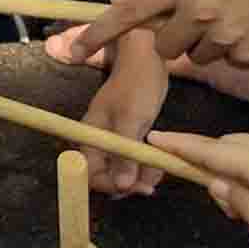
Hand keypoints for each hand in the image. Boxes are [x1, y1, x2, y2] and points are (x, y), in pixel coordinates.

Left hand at [71, 0, 248, 69]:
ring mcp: (225, 34)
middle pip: (164, 47)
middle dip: (178, 39)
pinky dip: (239, 53)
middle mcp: (199, 8)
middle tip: (207, 18)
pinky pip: (228, 65)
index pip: (130, 12)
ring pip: (196, 58)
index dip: (99, 33)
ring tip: (240, 18)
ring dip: (211, 45)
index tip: (74, 49)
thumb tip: (119, 3)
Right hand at [79, 46, 170, 197]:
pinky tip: (159, 165)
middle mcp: (97, 141)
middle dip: (126, 184)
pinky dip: (144, 165)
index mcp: (89, 136)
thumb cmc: (136, 85)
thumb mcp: (131, 120)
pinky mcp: (127, 136)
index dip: (108, 185)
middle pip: (104, 175)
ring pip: (121, 169)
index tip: (133, 188)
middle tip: (150, 185)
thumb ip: (125, 155)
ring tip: (159, 174)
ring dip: (139, 177)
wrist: (147, 59)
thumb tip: (122, 187)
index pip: (88, 173)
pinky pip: (132, 159)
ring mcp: (113, 139)